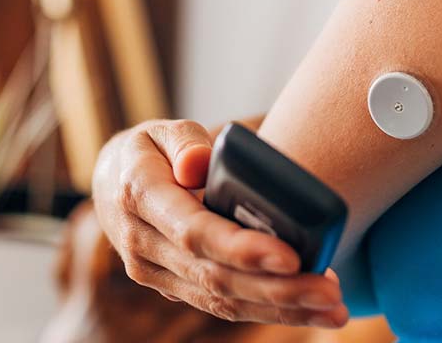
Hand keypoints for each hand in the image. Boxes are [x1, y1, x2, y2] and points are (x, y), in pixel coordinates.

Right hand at [91, 120, 349, 327]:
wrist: (110, 184)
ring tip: (332, 310)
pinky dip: (266, 310)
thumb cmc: (148, 151)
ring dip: (280, 309)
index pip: (193, 232)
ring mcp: (154, 272)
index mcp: (138, 197)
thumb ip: (183, 141)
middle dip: (277, 289)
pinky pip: (220, 305)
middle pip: (214, 276)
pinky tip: (307, 311)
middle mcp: (142, 243)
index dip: (242, 248)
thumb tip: (198, 164)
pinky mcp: (173, 287)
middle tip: (330, 293)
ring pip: (220, 299)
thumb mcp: (159, 130)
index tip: (291, 256)